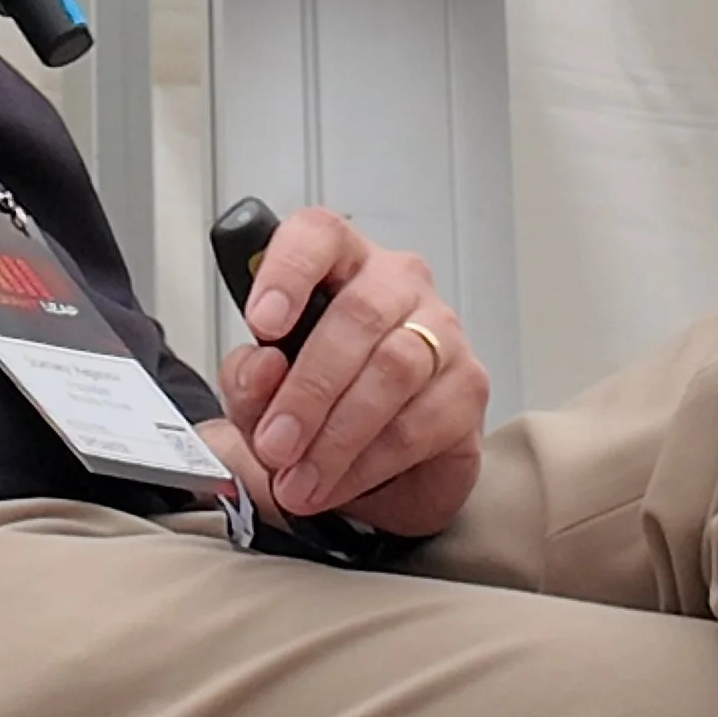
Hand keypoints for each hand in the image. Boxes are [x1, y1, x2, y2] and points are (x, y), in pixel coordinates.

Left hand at [211, 207, 487, 540]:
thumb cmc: (314, 406)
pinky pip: (421, 422)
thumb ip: (249, 380)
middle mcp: (394, 283)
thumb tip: (263, 370)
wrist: (371, 473)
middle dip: (309, 389)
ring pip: (393, 369)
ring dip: (338, 434)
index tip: (262, 324)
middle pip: (357, 315)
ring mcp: (441, 330)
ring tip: (299, 477)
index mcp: (337, 262)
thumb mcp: (260, 395)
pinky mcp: (468, 386)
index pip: (318, 235)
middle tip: (275, 443)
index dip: (289, 272)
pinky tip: (338, 481)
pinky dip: (370, 461)